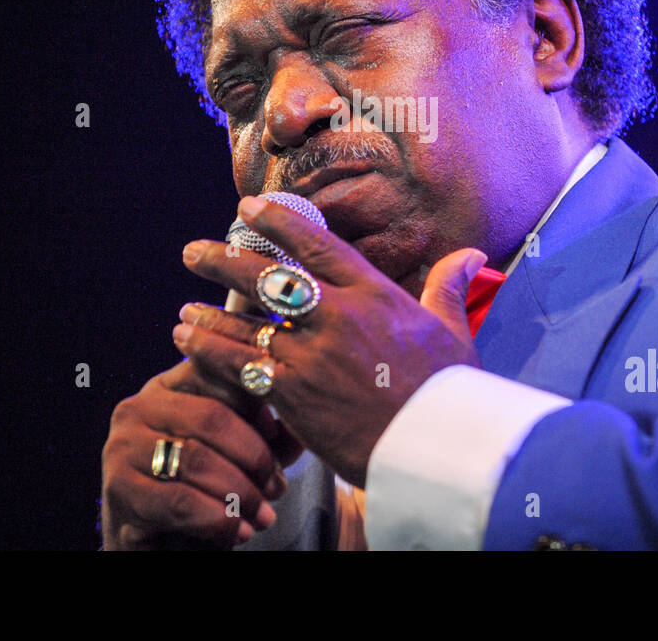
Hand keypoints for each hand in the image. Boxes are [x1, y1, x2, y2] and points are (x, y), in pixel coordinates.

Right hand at [100, 358, 301, 549]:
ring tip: (263, 515)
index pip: (216, 373)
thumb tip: (301, 431)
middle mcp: (138, 406)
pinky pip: (179, 502)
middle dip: (253, 455)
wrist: (154, 544)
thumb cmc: (202, 489)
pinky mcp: (118, 490)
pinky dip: (217, 520)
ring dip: (239, 492)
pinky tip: (238, 532)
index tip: (278, 431)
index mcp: (168, 386)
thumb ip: (271, 438)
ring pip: (196, 459)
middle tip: (276, 487)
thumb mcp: (240, 457)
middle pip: (210, 416)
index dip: (254, 400)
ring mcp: (122, 446)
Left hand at [173, 194, 486, 487]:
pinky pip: (240, 367)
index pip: (316, 244)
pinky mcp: (294, 395)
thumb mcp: (454, 331)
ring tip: (184, 310)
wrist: (437, 450)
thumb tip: (473, 255)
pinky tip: (188, 343)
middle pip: (268, 276)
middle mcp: (338, 316)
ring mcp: (312, 355)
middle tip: (193, 252)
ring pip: (246, 323)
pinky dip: (210, 352)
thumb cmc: (450, 392)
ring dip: (209, 315)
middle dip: (224, 260)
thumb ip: (449, 287)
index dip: (277, 222)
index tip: (249, 207)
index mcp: (374, 293)